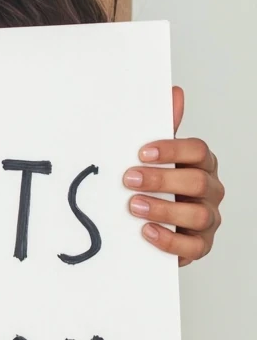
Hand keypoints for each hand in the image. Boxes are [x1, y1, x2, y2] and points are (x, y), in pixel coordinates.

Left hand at [123, 85, 224, 266]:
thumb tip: (174, 92)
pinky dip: (169, 240)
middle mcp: (210, 190)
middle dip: (162, 179)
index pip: (198, 151)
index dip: (172, 150)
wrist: (152, 222)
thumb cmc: (158, 184)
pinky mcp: (200, 245)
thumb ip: (164, 127)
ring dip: (164, 210)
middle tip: (129, 178)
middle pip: (197, 181)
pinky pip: (193, 247)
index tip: (142, 152)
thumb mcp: (156, 155)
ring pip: (198, 214)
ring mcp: (208, 219)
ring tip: (134, 206)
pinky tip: (146, 232)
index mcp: (202, 164)